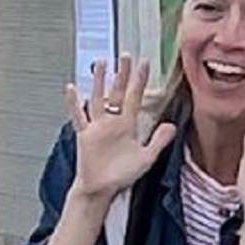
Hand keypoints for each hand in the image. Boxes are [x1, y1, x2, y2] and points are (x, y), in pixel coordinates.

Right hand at [66, 56, 176, 200]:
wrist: (101, 189)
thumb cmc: (121, 175)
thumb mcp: (146, 158)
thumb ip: (158, 141)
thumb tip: (172, 126)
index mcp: (127, 125)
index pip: (135, 97)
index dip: (140, 80)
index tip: (144, 63)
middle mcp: (112, 122)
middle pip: (117, 92)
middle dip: (122, 74)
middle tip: (126, 55)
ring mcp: (97, 127)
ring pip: (98, 98)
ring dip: (100, 82)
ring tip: (102, 63)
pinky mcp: (85, 135)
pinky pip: (79, 116)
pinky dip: (74, 103)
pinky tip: (71, 88)